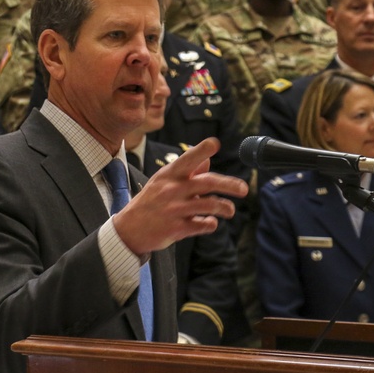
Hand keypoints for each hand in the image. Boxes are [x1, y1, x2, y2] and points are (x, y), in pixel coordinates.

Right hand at [113, 138, 248, 254]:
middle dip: (230, 185)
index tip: (215, 143)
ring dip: (225, 208)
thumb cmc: (150, 201)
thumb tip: (207, 160)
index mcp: (169, 175)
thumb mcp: (163, 182)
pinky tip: (210, 222)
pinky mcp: (177, 229)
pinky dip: (210, 224)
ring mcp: (175, 210)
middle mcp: (173, 190)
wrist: (129, 229)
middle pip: (208, 183)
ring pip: (210, 205)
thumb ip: (187, 172)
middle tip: (244, 189)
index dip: (202, 150)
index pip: (188, 159)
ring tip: (230, 210)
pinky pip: (202, 225)